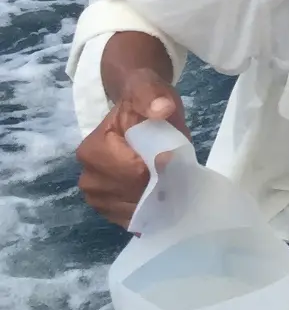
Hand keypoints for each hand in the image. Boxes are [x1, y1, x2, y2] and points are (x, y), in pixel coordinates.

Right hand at [76, 51, 188, 228]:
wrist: (136, 108)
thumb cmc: (145, 101)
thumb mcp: (151, 90)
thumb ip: (153, 98)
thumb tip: (162, 108)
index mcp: (94, 149)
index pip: (133, 172)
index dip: (159, 168)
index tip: (175, 159)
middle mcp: (89, 175)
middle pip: (133, 195)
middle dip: (158, 187)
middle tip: (178, 174)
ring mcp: (96, 195)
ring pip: (133, 211)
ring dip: (155, 203)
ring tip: (172, 187)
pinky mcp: (107, 207)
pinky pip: (130, 219)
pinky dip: (148, 213)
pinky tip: (162, 201)